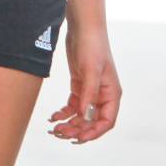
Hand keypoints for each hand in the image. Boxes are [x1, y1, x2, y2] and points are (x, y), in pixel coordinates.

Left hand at [47, 26, 119, 144]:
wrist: (83, 27)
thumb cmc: (92, 45)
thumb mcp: (91, 70)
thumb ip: (89, 94)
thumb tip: (85, 116)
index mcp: (111, 94)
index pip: (106, 121)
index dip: (93, 132)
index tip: (78, 137)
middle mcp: (103, 95)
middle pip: (92, 122)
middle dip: (77, 130)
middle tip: (60, 132)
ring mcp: (91, 91)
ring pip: (81, 116)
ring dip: (69, 124)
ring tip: (55, 128)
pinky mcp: (80, 86)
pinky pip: (73, 106)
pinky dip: (64, 114)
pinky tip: (54, 116)